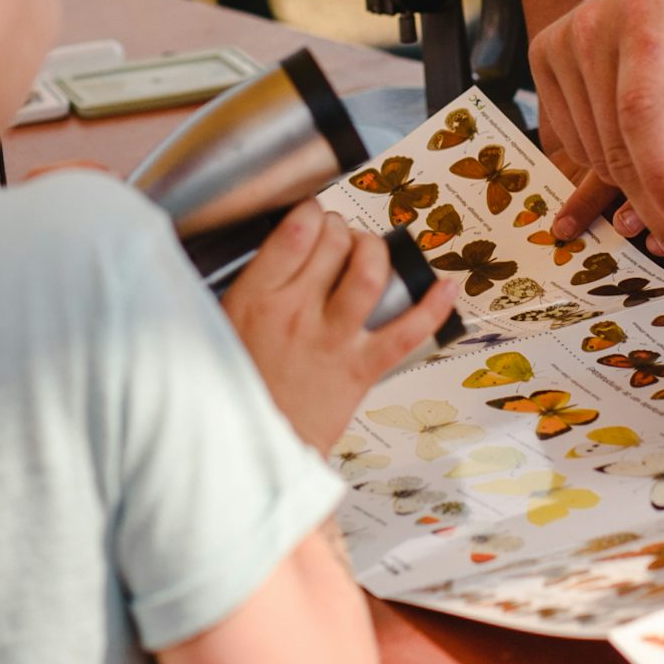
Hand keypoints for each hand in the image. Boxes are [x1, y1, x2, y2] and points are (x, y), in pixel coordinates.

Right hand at [224, 207, 459, 447]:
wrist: (255, 449)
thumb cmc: (236, 392)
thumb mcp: (218, 329)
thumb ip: (242, 290)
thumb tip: (266, 255)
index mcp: (255, 300)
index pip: (294, 232)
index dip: (310, 213)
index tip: (312, 216)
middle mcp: (297, 313)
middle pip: (333, 244)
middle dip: (342, 228)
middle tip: (339, 236)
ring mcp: (333, 340)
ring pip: (368, 273)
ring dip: (374, 251)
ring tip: (369, 251)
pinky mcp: (361, 369)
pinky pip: (407, 331)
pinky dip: (432, 307)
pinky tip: (446, 287)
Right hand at [529, 0, 663, 279]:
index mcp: (648, 16)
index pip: (642, 114)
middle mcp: (589, 27)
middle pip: (616, 147)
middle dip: (662, 205)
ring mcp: (559, 43)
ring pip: (594, 156)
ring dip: (640, 185)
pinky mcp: (545, 60)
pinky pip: (575, 142)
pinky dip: (614, 161)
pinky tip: (648, 145)